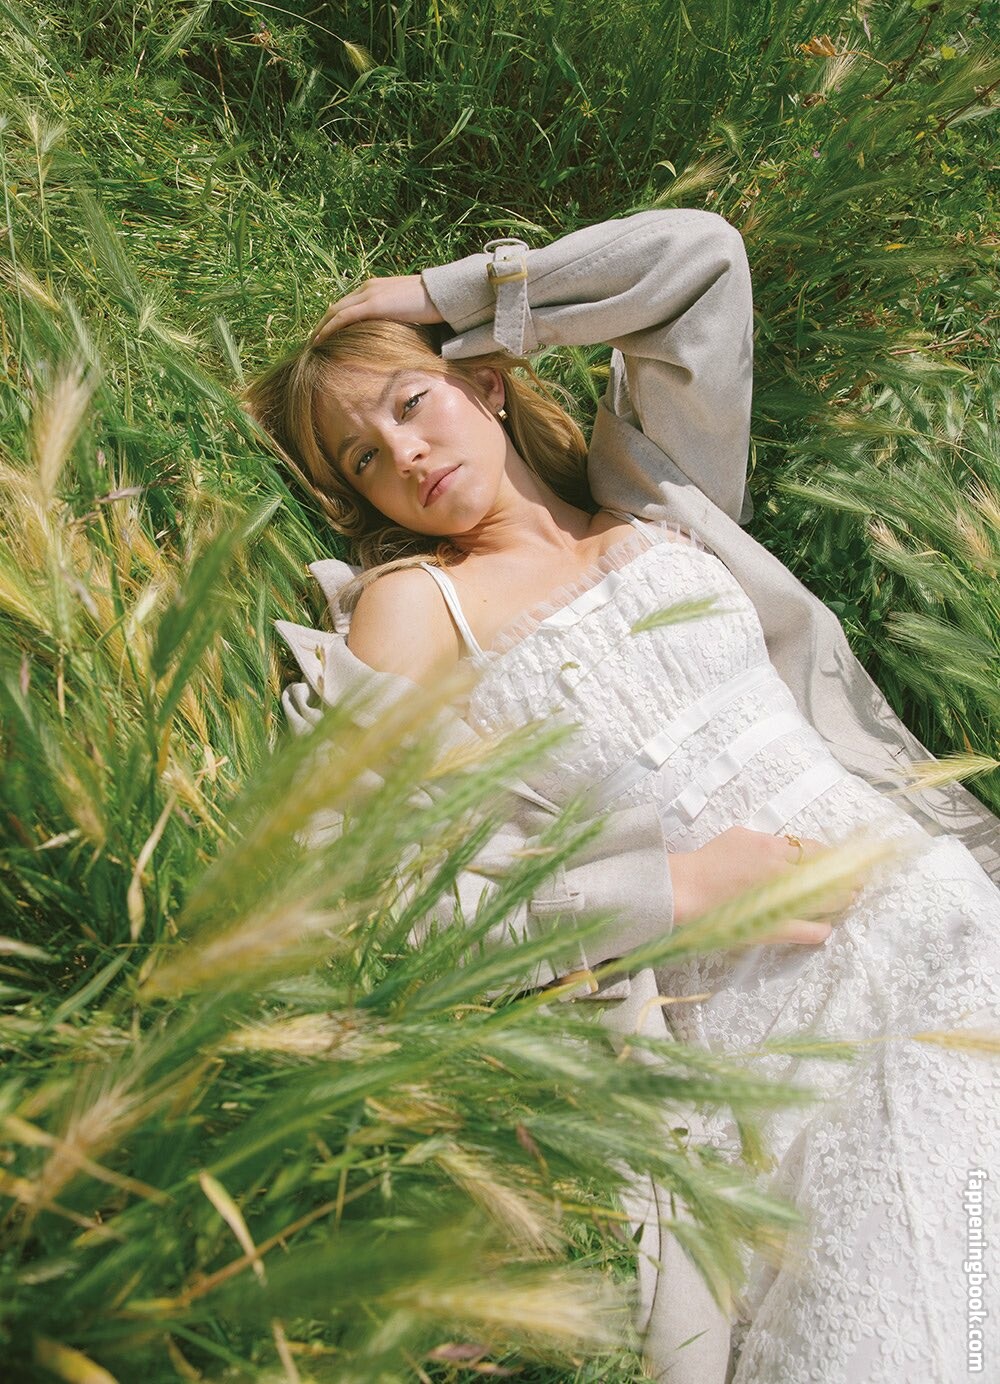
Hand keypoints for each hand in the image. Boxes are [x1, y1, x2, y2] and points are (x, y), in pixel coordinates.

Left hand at [311, 275, 444, 344]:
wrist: (443, 295)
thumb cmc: (433, 305)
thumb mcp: (409, 309)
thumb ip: (396, 316)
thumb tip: (393, 333)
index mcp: (376, 287)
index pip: (349, 302)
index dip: (334, 317)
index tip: (326, 332)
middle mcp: (368, 287)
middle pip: (337, 306)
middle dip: (322, 322)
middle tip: (312, 339)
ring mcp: (369, 295)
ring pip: (335, 311)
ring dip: (321, 327)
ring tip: (312, 343)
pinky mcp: (372, 305)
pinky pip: (343, 318)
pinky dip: (329, 328)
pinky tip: (320, 340)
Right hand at [669, 825, 860, 945]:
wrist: (687, 891)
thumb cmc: (709, 860)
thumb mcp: (740, 836)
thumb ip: (769, 841)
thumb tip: (788, 847)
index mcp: (774, 848)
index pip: (817, 850)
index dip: (836, 856)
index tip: (846, 859)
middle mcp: (783, 874)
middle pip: (830, 876)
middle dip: (848, 878)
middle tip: (858, 880)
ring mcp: (781, 903)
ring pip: (826, 903)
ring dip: (841, 900)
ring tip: (848, 899)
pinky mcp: (775, 929)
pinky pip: (809, 931)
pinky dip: (822, 929)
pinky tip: (827, 926)